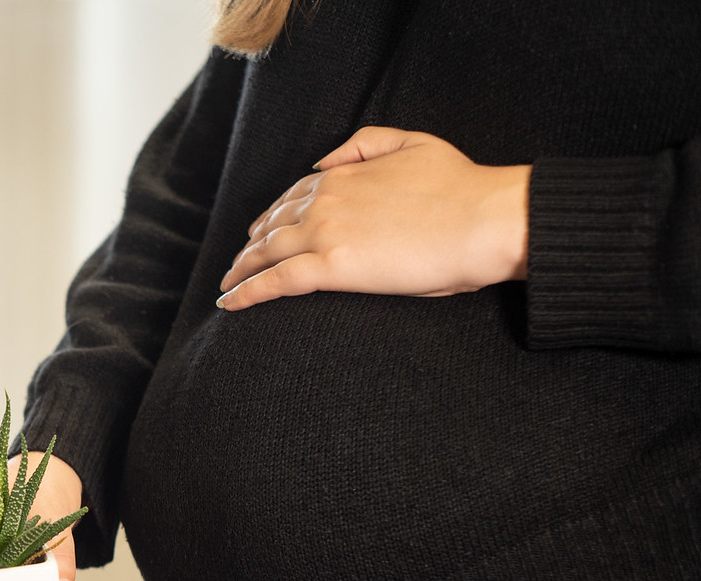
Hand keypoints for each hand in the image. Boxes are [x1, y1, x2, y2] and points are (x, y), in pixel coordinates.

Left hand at [218, 127, 529, 310]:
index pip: (292, 197)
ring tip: (227, 287)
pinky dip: (246, 293)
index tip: (258, 233)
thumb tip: (325, 162)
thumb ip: (365, 145)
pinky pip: (275, 281)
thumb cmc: (462, 187)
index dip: (271, 216)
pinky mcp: (331, 267)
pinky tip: (229, 304)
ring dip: (241, 271)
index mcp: (343, 175)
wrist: (486, 219)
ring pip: (266, 254)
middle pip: (272, 225)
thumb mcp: (412, 143)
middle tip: (237, 265)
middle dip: (251, 246)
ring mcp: (324, 234)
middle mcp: (325, 201)